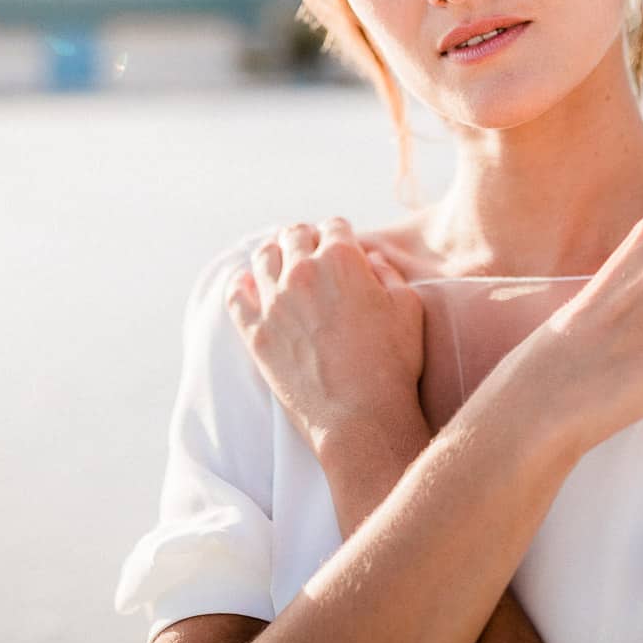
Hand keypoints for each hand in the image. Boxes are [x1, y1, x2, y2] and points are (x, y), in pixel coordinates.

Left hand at [224, 216, 425, 458]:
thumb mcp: (407, 308)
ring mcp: (274, 302)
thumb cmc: (392, 363)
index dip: (340, 233)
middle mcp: (302, 272)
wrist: (360, 416)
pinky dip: (240, 284)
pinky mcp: (256, 332)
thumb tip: (371, 260)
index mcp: (341, 260)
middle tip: (311, 250)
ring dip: (274, 254)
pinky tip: (247, 285)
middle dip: (305, 238)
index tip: (341, 244)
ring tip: (280, 262)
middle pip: (294, 235)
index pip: (334, 226)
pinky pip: (235, 295)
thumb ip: (388, 274)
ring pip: (262, 257)